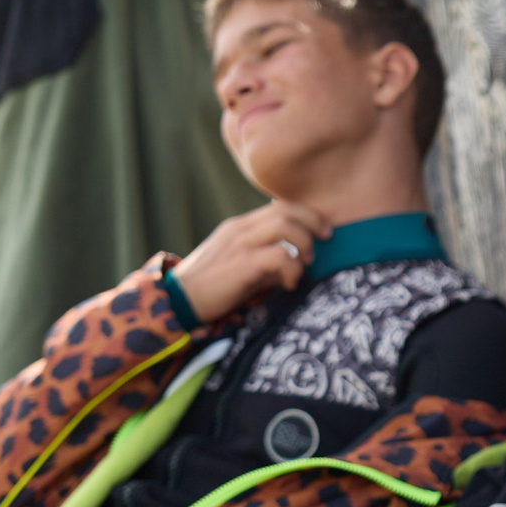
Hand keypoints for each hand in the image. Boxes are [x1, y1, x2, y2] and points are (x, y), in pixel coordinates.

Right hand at [169, 201, 333, 322]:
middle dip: (313, 222)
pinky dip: (292, 269)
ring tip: (304, 264)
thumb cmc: (214, 286)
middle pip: (286, 209)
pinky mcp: (242, 264)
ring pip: (285, 225)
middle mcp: (241, 229)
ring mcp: (240, 244)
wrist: (180, 300)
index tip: (323, 230)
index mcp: (240, 226)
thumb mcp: (241, 263)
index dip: (307, 214)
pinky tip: (289, 284)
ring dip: (304, 243)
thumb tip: (297, 262)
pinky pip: (279, 255)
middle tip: (325, 241)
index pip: (280, 206)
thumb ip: (267, 257)